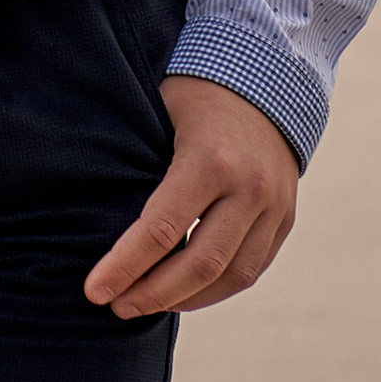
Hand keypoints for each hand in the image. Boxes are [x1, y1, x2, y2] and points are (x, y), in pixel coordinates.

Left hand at [83, 74, 299, 318]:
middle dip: (151, 294)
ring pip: (230, 276)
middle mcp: (248, 187)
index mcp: (210, 159)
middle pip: (198, 265)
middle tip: (116, 306)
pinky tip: (186, 293)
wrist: (265, 75)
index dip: (124, 267)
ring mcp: (274, 205)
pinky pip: (252, 269)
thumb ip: (142, 168)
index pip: (160, 230)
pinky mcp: (286, 217)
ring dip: (185, 300)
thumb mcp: (161, 113)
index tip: (94, 290)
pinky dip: (217, 288)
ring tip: (147, 304)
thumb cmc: (196, 93)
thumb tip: (101, 225)